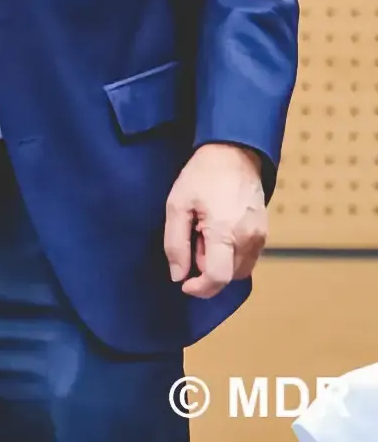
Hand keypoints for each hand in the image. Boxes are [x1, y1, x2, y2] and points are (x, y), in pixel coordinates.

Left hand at [164, 142, 268, 298]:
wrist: (233, 153)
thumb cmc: (201, 176)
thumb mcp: (177, 206)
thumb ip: (176, 244)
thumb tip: (178, 276)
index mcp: (226, 233)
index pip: (218, 278)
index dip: (199, 288)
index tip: (184, 283)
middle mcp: (249, 239)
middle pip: (227, 276)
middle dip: (206, 267)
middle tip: (193, 237)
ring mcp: (261, 237)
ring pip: (238, 269)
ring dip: (219, 261)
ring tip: (204, 230)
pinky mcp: (265, 233)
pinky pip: (247, 257)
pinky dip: (230, 254)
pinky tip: (217, 230)